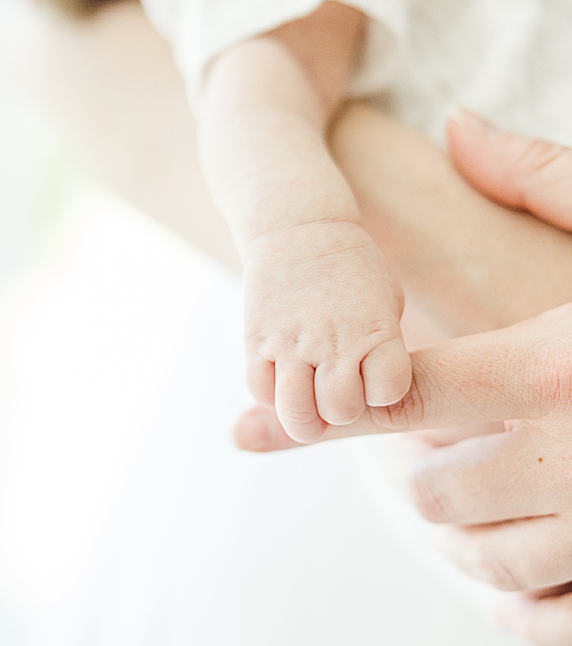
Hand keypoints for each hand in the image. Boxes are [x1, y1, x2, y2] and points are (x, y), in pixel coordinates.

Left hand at [236, 112, 571, 645]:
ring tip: (494, 485)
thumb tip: (453, 124)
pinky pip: (551, 619)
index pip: (401, 394)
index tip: (249, 427)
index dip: (318, 414)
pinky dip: (523, 602)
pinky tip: (523, 576)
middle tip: (467, 435)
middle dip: (432, 463)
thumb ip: (544, 180)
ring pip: (479, 552)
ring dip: (468, 524)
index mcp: (562, 366)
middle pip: (434, 485)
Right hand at [243, 220, 410, 442]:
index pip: (388, 392)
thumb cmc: (352, 271)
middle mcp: (333, 340)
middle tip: (336, 391)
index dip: (383, 392)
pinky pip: (260, 390)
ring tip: (307, 401)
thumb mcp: (385, 303)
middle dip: (341, 409)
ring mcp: (291, 342)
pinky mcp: (257, 340)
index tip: (375, 376)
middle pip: (340, 410)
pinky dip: (272, 396)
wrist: (298, 230)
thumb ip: (381, 352)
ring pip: (296, 412)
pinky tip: (283, 380)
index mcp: (375, 330)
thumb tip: (369, 397)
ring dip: (305, 416)